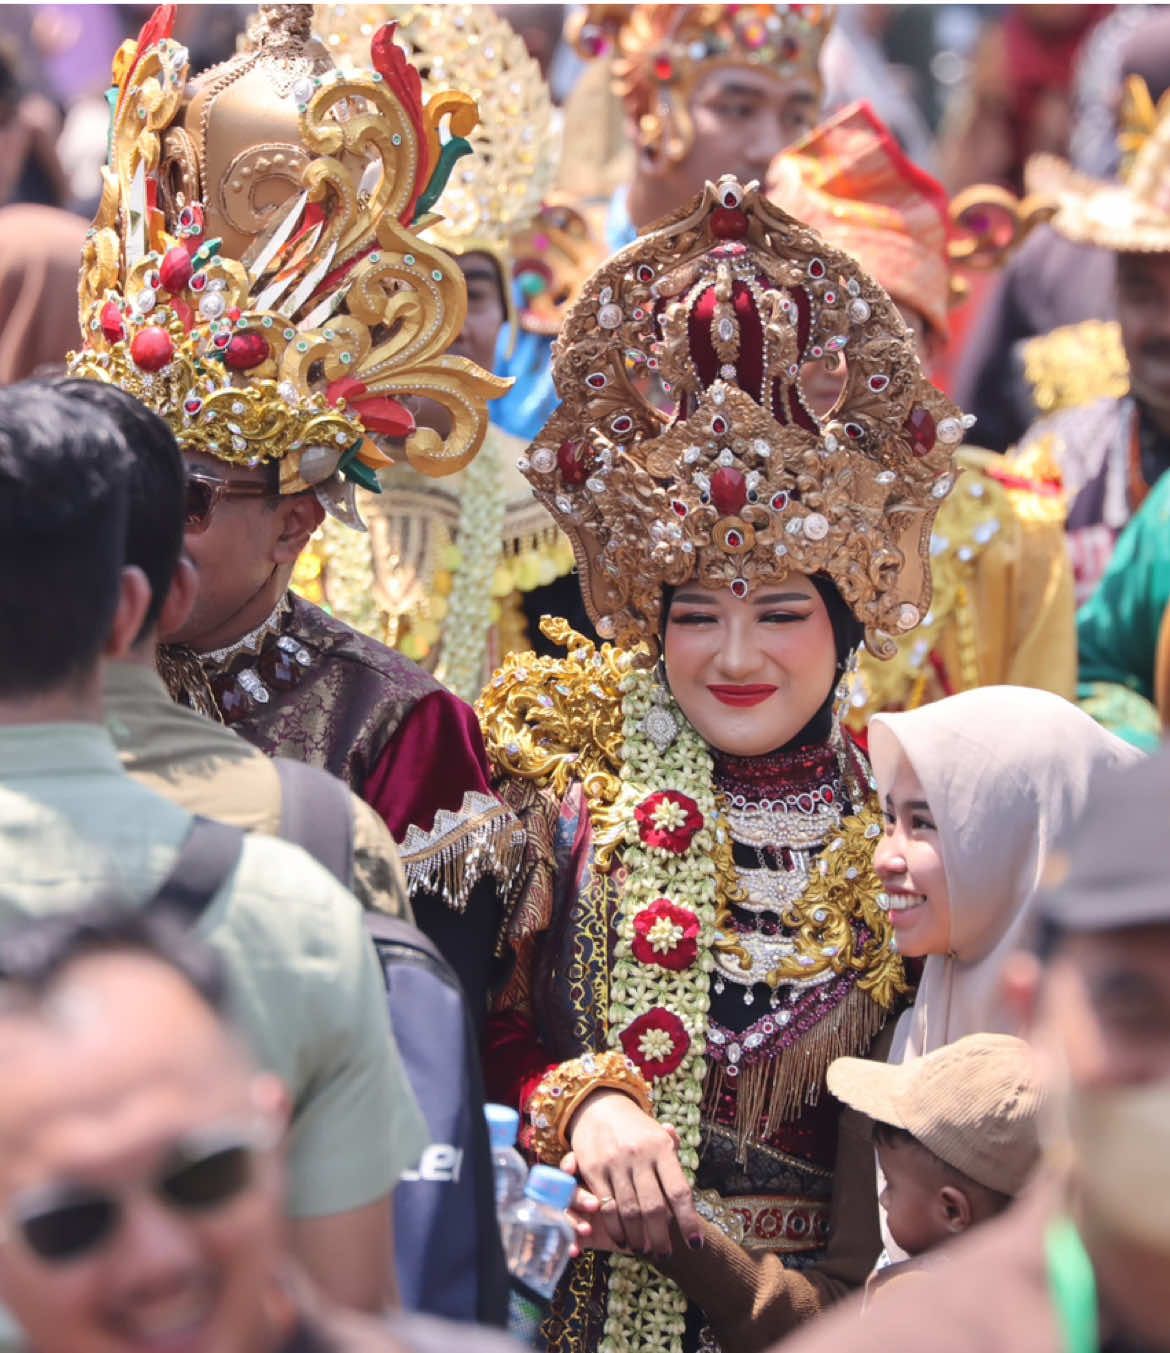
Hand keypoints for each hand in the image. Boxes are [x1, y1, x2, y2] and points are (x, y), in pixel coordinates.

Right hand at [566, 1088, 700, 1256]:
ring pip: (629, 1212)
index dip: (688, 1221)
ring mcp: (615, 1163)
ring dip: (639, 1238)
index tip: (695, 1244)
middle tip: (665, 1254)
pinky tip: (622, 1239)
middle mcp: (639, 1155)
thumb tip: (687, 1195)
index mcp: (661, 1147)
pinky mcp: (593, 1170)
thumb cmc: (635, 1128)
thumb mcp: (658, 1135)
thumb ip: (676, 1168)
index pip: (679, 1191)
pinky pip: (606, 1207)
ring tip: (646, 1250)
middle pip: (654, 1207)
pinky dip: (615, 1229)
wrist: (598, 1106)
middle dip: (661, 1237)